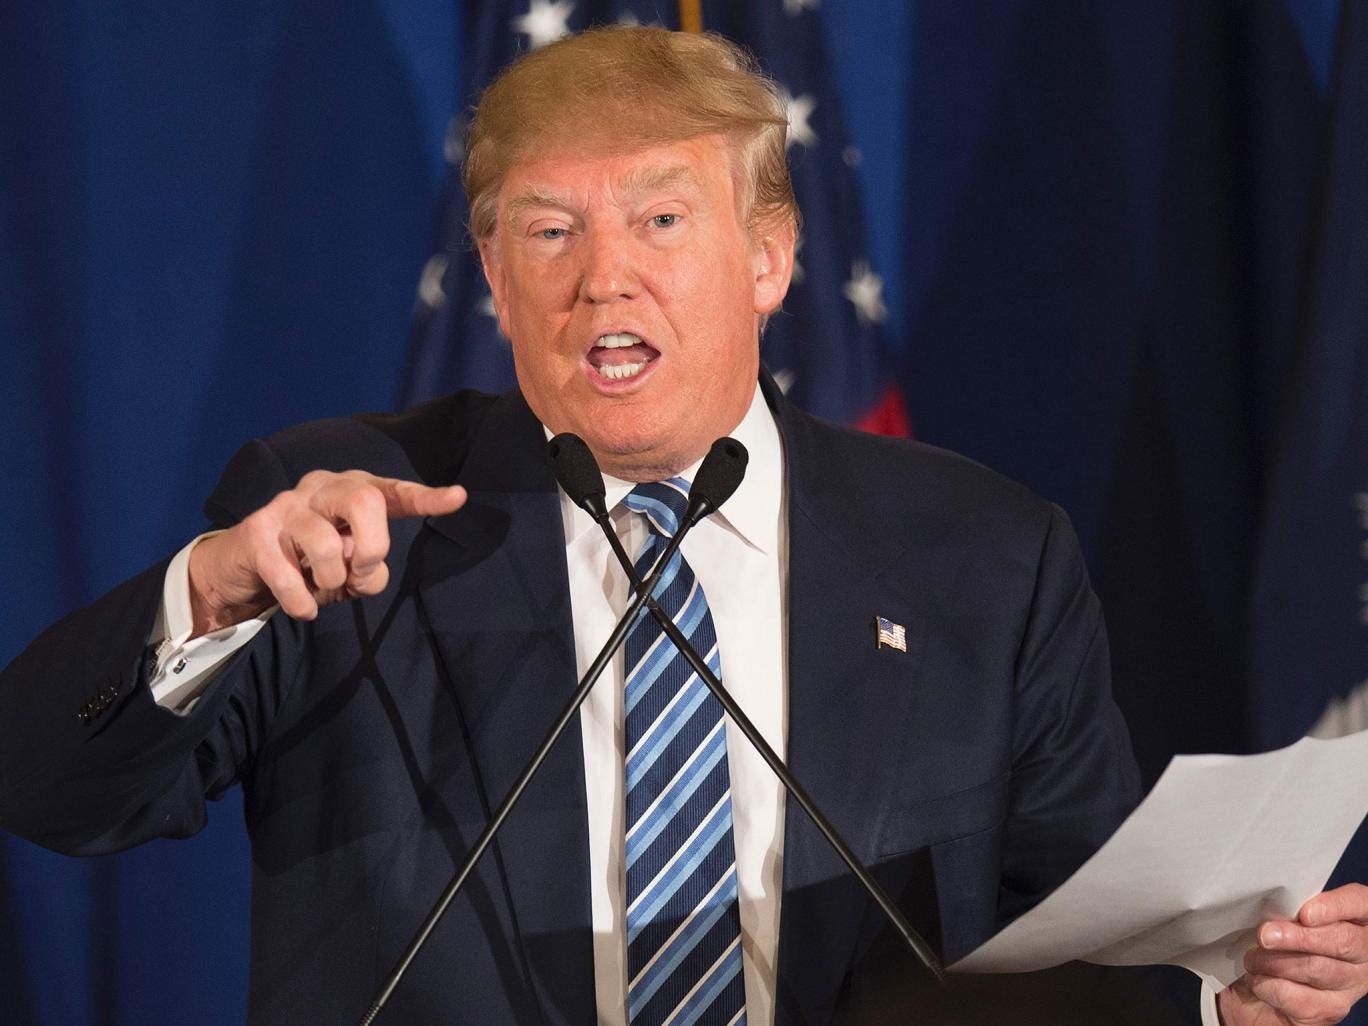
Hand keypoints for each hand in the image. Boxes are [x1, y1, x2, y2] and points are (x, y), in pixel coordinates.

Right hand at [188, 470, 465, 633]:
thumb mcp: (349, 570)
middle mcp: (321, 488)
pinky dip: (303, 603)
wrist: (242, 569)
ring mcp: (286, 506)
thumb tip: (365, 570)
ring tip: (321, 585)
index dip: (426, 497)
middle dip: (372, 547)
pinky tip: (303, 606)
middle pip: (364, 502)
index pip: (394, 492)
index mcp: (352, 490)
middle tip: (358, 571)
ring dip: (331, 580)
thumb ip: (368, 568)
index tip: (458, 497)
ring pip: (326, 544)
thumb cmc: (310, 564)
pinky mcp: (256, 533)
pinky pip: (291, 578)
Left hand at [1217, 884, 1367, 1024]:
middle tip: (1264, 935)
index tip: (1305, 913)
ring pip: (1318, 970)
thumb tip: (1269, 908)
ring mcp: (1350, 985)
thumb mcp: (1278, 917)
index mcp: (1354, 918)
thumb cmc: (1271, 942)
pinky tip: (1255, 979)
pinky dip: (1269, 986)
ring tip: (1252, 958)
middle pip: (1342, 942)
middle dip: (1299, 937)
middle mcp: (1360, 953)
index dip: (1336, 906)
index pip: (1358, 902)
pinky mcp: (1331, 1010)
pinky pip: (1300, 998)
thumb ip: (1284, 909)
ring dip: (1276, 962)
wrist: (1257, 988)